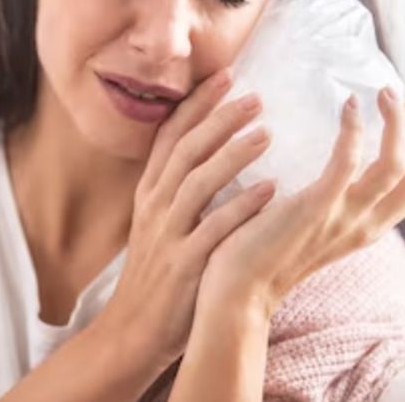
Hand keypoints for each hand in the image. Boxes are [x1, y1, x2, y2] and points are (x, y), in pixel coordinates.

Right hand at [93, 68, 280, 374]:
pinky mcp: (185, 263)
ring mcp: (169, 234)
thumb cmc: (156, 274)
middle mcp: (156, 206)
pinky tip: (270, 189)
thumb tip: (208, 151)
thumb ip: (176, 188)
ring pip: (198, 182)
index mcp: (150, 192)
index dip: (196, 104)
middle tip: (254, 95)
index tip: (225, 76)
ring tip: (266, 132)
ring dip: (232, 154)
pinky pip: (215, 228)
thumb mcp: (156, 222)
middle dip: (219, 119)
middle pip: (186, 150)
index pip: (170, 135)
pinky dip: (241, 206)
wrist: (134, 329)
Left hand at [195, 87, 404, 318]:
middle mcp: (364, 226)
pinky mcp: (315, 209)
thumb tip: (322, 162)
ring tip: (381, 92)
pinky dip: (354, 131)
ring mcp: (343, 219)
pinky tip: (346, 106)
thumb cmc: (260, 252)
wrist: (236, 290)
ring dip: (395, 124)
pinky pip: (348, 164)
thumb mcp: (308, 225)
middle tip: (402, 94)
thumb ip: (324, 200)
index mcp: (365, 228)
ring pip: (394, 166)